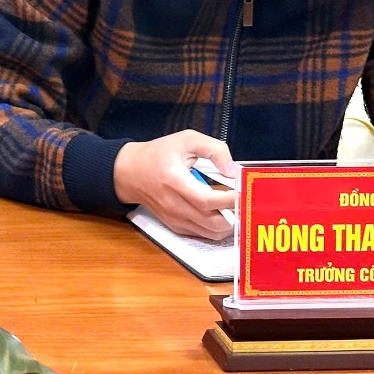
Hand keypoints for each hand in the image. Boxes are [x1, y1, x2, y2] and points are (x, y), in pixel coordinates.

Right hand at [113, 130, 237, 240]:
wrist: (129, 172)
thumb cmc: (157, 154)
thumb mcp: (186, 140)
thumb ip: (214, 149)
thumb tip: (233, 170)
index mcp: (175, 182)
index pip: (207, 200)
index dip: (230, 200)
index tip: (244, 193)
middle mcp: (174, 205)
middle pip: (213, 222)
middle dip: (235, 215)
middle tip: (244, 201)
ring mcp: (174, 218)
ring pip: (211, 233)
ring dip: (228, 224)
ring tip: (234, 207)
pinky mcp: (175, 226)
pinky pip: (202, 234)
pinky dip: (216, 228)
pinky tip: (220, 213)